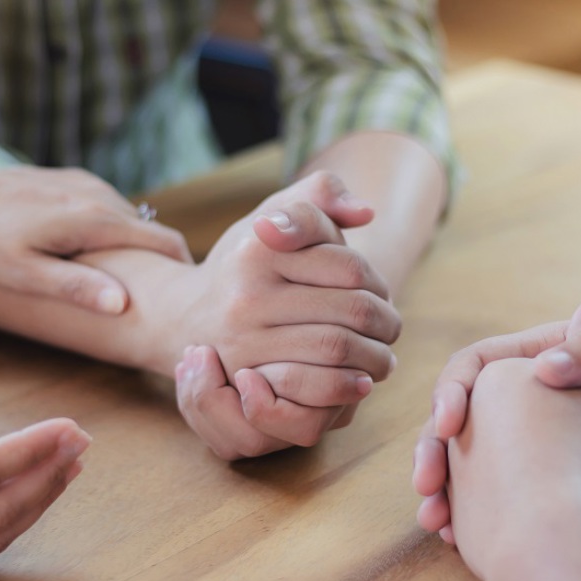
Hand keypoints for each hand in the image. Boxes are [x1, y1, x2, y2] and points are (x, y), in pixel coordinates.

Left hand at [0, 165, 191, 314]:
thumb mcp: (26, 274)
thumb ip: (77, 288)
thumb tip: (124, 304)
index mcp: (95, 219)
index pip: (162, 241)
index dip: (182, 268)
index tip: (190, 297)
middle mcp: (99, 194)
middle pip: (149, 231)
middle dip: (158, 262)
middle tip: (159, 299)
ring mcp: (85, 183)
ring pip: (127, 220)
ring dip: (132, 247)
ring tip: (124, 281)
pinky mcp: (71, 179)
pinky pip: (106, 209)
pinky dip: (110, 231)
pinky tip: (90, 254)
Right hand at [171, 172, 400, 458]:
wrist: (190, 318)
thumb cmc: (249, 262)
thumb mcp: (275, 214)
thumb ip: (320, 194)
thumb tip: (365, 212)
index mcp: (259, 247)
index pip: (349, 266)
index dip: (378, 282)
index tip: (381, 294)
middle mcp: (247, 293)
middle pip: (351, 309)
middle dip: (385, 322)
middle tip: (390, 330)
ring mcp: (244, 340)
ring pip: (338, 348)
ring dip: (376, 357)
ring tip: (383, 357)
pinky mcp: (247, 379)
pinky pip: (315, 386)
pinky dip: (348, 386)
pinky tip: (360, 382)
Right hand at [444, 358, 580, 575]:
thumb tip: (547, 365)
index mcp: (547, 354)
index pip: (476, 366)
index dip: (451, 395)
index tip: (448, 430)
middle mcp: (537, 392)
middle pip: (467, 422)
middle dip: (439, 459)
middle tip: (428, 494)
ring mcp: (548, 435)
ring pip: (483, 465)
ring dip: (458, 497)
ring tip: (443, 528)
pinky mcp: (568, 470)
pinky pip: (520, 494)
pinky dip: (499, 519)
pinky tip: (479, 546)